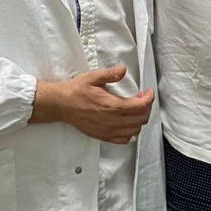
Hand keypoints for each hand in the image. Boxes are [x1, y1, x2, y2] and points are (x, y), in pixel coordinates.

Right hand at [31, 65, 153, 143]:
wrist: (62, 105)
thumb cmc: (76, 91)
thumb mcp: (93, 77)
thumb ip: (110, 74)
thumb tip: (123, 70)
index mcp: (112, 105)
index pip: (140, 106)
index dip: (149, 98)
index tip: (148, 92)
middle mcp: (112, 121)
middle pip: (141, 119)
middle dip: (146, 108)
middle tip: (142, 98)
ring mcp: (108, 130)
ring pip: (135, 131)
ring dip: (139, 120)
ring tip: (135, 110)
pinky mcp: (103, 136)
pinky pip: (124, 140)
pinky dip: (130, 132)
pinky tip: (126, 123)